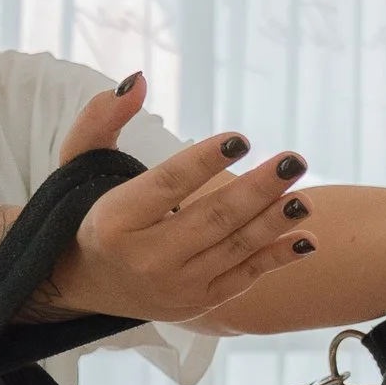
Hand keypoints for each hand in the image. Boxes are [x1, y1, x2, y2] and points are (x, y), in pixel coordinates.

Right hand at [48, 72, 315, 323]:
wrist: (84, 282)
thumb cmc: (89, 209)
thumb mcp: (78, 160)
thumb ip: (102, 117)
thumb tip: (138, 80)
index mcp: (115, 220)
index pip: (168, 186)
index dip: (205, 161)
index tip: (241, 139)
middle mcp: (145, 258)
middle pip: (210, 220)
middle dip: (257, 190)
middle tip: (293, 160)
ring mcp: (174, 286)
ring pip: (233, 250)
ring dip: (274, 223)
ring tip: (304, 197)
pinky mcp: (197, 304)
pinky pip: (243, 280)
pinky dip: (276, 260)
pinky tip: (307, 238)